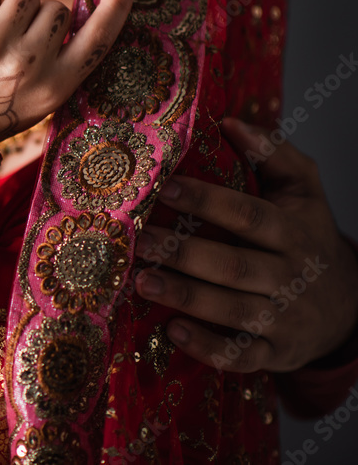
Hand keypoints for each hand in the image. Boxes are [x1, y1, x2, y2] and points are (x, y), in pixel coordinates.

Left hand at [0, 0, 135, 140]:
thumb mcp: (36, 101)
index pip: (97, 39)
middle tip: (16, 48)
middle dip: (40, 20)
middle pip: (56, 8)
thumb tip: (73, 11)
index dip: (116, 7)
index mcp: (54, 87)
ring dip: (12, 10)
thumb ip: (59, 62)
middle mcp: (28, 64)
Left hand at [134, 117, 357, 372]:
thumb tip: (230, 121)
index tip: (164, 188)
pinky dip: (208, 347)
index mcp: (294, 231)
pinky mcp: (274, 353)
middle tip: (139, 240)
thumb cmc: (307, 236)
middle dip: (184, 253)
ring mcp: (284, 318)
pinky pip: (241, 356)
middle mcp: (291, 276)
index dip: (207, 201)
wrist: (349, 304)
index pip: (249, 215)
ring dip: (186, 297)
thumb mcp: (303, 191)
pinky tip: (172, 330)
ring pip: (233, 310)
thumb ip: (272, 153)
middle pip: (235, 265)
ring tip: (141, 282)